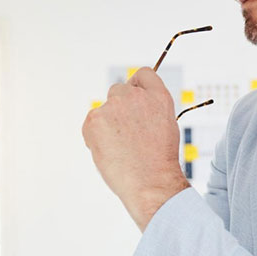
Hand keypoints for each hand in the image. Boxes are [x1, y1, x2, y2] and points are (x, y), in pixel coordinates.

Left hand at [82, 67, 189, 229]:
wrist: (150, 181)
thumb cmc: (159, 160)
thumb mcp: (166, 125)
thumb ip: (149, 108)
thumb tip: (132, 106)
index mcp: (158, 96)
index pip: (143, 74)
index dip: (137, 87)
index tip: (135, 101)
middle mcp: (135, 95)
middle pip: (118, 90)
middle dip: (119, 108)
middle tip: (126, 134)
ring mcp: (113, 106)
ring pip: (103, 110)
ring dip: (107, 124)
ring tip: (121, 148)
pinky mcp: (94, 119)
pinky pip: (90, 124)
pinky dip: (95, 136)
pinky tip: (110, 151)